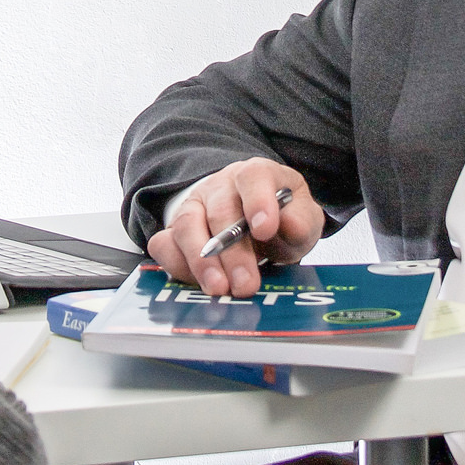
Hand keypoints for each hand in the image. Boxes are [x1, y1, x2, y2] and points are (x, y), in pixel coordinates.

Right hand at [146, 159, 323, 297]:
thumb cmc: (281, 219)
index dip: (258, 201)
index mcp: (256, 175)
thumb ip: (300, 221)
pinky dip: (176, 265)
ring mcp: (194, 207)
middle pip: (220, 210)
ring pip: (185, 225)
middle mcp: (220, 187)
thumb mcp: (301, 218)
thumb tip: (290, 225)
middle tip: (246, 284)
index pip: (253, 177)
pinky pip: (163, 244)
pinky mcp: (174, 232)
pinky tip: (197, 284)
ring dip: (201, 261)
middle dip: (233, 252)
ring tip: (219, 289)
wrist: (257, 224)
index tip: (265, 230)